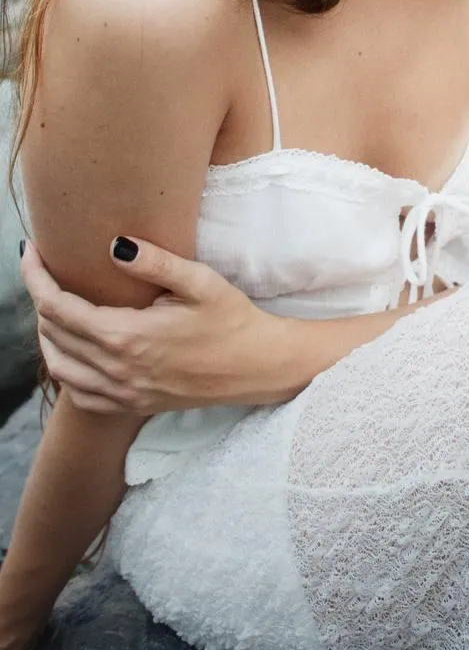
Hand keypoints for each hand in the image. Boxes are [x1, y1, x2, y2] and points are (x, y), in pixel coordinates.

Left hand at [20, 238, 286, 413]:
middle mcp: (117, 370)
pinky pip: (79, 394)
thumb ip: (155, 263)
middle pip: (52, 334)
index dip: (35, 277)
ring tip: (55, 305)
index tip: (31, 252)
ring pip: (59, 367)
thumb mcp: (200, 282)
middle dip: (40, 297)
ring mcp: (122, 393)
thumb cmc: (232, 320)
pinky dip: (65, 370)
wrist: (257, 366)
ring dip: (48, 335)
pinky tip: (74, 349)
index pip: (57, 306)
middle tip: (46, 269)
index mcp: (127, 337)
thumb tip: (114, 244)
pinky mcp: (132, 405)